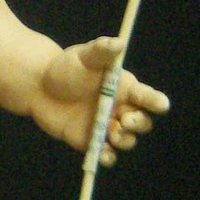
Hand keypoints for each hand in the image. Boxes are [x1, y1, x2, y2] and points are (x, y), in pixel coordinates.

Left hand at [31, 36, 168, 165]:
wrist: (38, 86)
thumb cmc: (65, 67)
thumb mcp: (83, 57)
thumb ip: (101, 50)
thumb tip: (118, 43)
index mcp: (124, 88)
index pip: (147, 97)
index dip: (156, 102)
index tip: (160, 104)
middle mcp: (119, 109)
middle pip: (142, 123)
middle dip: (139, 124)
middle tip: (124, 119)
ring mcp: (106, 127)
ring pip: (126, 141)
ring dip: (124, 140)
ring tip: (111, 132)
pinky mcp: (90, 141)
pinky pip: (105, 154)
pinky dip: (107, 157)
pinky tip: (102, 155)